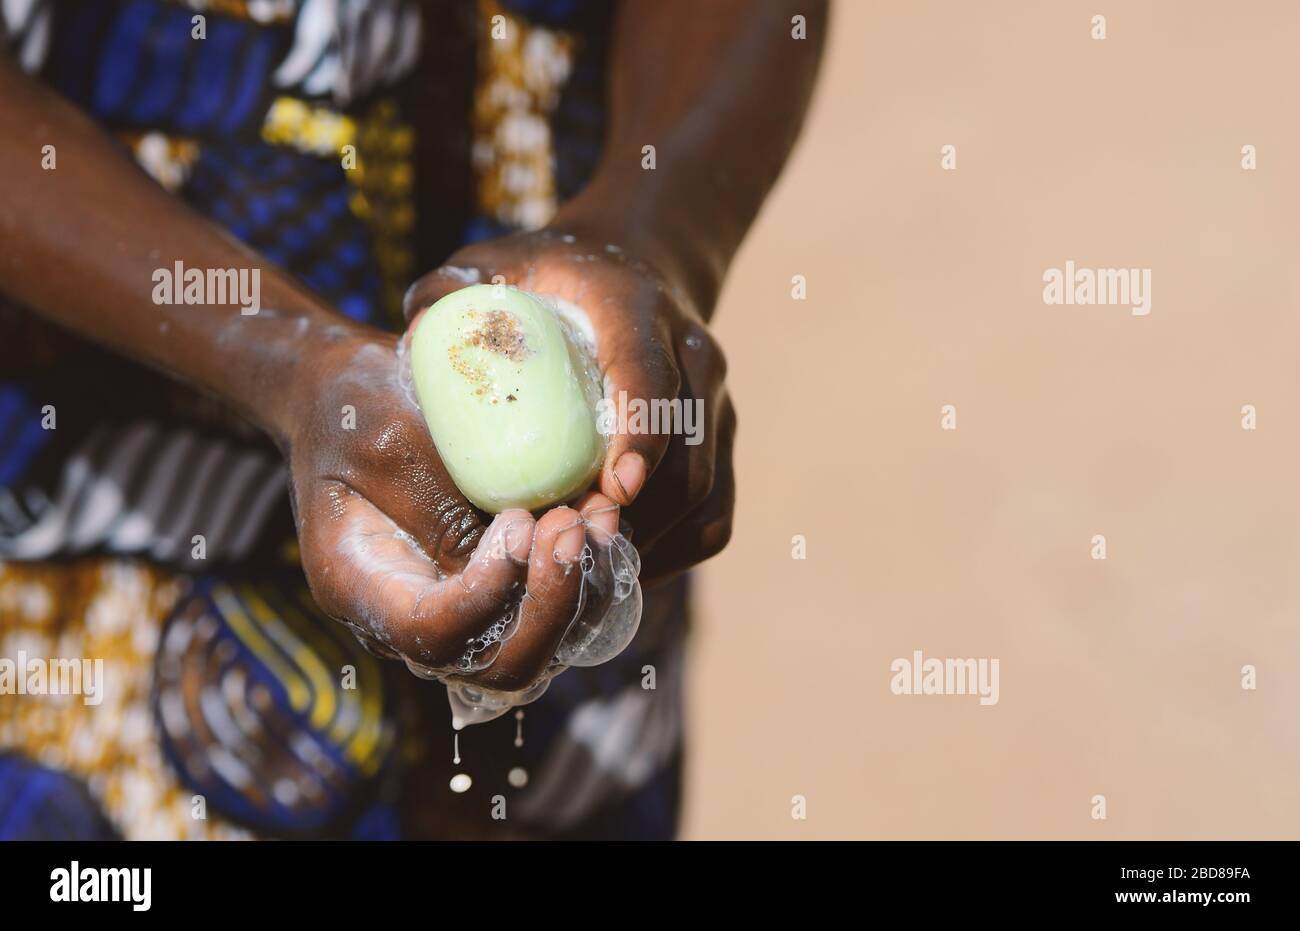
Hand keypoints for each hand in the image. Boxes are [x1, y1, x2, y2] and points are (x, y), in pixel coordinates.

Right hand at [281, 324, 622, 691]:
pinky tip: (600, 512)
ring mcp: (458, 613)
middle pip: (500, 665)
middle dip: (551, 605)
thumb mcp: (390, 441)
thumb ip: (443, 508)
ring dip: (583, 589)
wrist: (349, 395)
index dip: (487, 595)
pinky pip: (553, 610)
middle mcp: (408, 621)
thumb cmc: (357, 408)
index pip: (432, 635)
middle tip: (571, 524)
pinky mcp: (496, 590)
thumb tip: (519, 552)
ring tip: (599, 512)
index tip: (519, 523)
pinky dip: (588, 573)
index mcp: (358, 588)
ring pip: (540, 646)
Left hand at [403, 224, 735, 583]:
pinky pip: (713, 516)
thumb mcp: (498, 265)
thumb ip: (454, 291)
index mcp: (639, 311)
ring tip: (583, 566)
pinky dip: (672, 551)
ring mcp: (715, 405)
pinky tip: (614, 566)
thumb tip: (415, 340)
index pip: (651, 378)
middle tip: (571, 547)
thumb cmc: (549, 277)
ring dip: (650, 540)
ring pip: (704, 493)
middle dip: (638, 514)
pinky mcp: (719, 443)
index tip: (612, 490)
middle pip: (688, 455)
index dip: (639, 437)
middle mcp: (694, 357)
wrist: (632, 269)